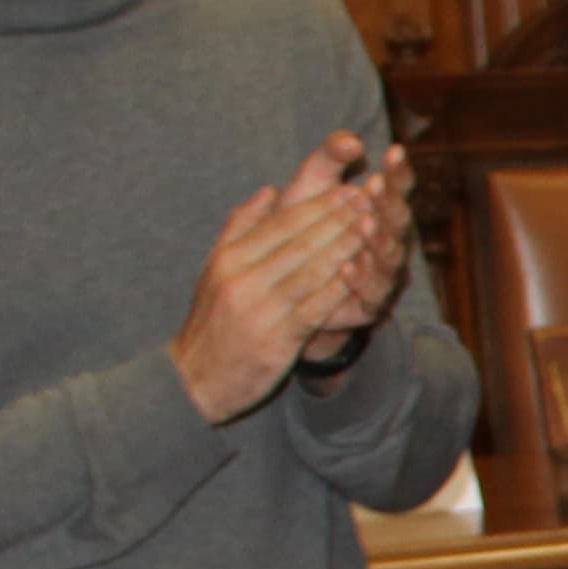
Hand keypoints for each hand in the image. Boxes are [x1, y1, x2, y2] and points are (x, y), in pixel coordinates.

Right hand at [172, 165, 374, 422]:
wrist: (194, 379)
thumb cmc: (213, 322)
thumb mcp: (215, 270)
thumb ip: (241, 228)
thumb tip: (269, 190)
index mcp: (229, 258)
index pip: (280, 223)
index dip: (317, 204)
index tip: (347, 189)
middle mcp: (242, 278)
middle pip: (298, 241)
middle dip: (337, 217)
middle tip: (368, 197)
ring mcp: (259, 308)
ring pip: (310, 269)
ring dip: (344, 246)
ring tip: (373, 226)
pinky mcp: (276, 338)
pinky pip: (314, 307)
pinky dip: (339, 288)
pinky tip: (362, 273)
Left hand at [289, 136, 417, 365]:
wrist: (277, 281)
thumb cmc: (296, 227)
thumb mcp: (310, 185)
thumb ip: (329, 158)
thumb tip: (352, 141)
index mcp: (378, 211)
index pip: (396, 188)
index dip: (397, 171)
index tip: (393, 150)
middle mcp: (386, 242)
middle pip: (399, 221)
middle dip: (389, 203)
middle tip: (375, 186)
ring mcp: (380, 274)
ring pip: (390, 258)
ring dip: (379, 241)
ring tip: (366, 222)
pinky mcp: (367, 305)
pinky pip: (372, 294)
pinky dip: (361, 279)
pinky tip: (348, 266)